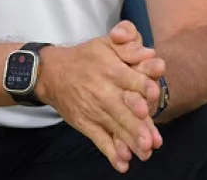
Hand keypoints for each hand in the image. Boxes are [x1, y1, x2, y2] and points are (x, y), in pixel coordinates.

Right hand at [37, 30, 160, 172]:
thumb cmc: (86, 57)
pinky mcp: (86, 124)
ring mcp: (94, 111)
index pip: (130, 79)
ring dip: (130, 142)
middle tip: (151, 140)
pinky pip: (100, 140)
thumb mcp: (106, 43)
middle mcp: (103, 92)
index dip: (142, 86)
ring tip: (144, 153)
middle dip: (137, 125)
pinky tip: (122, 164)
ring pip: (115, 128)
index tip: (154, 94)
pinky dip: (111, 153)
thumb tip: (149, 52)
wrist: (52, 73)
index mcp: (111, 70)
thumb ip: (128, 44)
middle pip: (123, 110)